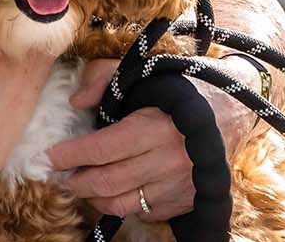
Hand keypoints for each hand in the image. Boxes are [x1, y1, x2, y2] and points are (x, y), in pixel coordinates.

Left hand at [46, 57, 262, 219]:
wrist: (234, 109)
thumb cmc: (181, 87)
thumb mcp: (142, 71)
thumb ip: (104, 78)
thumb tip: (75, 102)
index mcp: (154, 127)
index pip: (101, 149)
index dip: (70, 155)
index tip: (51, 156)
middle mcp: (167, 161)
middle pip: (107, 182)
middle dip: (76, 181)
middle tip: (61, 176)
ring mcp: (177, 186)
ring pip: (122, 204)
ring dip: (94, 198)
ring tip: (82, 186)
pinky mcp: (185, 201)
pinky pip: (144, 213)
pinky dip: (124, 205)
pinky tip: (115, 191)